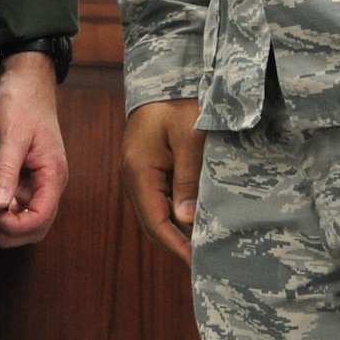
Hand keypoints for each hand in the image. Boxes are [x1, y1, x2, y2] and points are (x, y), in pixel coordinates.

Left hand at [0, 52, 69, 247]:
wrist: (27, 81)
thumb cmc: (23, 103)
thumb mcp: (12, 136)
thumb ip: (6, 170)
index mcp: (53, 174)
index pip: (41, 218)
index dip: (15, 226)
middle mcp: (50, 182)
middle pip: (36, 226)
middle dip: (9, 232)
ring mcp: (39, 181)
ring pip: (26, 219)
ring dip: (5, 224)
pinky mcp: (28, 176)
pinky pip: (18, 205)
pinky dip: (2, 210)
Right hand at [122, 98, 204, 264]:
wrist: (164, 78)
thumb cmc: (178, 102)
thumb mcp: (189, 136)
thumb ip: (188, 177)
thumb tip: (186, 219)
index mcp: (139, 172)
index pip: (154, 222)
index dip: (175, 245)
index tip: (197, 261)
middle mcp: (134, 178)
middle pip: (152, 223)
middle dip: (176, 244)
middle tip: (205, 258)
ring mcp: (139, 174)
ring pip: (156, 214)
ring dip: (177, 230)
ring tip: (204, 243)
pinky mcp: (148, 168)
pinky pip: (160, 199)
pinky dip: (176, 213)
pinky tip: (196, 218)